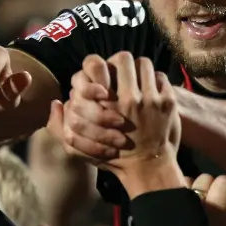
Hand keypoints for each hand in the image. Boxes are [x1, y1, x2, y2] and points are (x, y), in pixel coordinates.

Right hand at [48, 52, 180, 175]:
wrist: (148, 168)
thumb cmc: (115, 158)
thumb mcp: (78, 148)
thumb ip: (59, 127)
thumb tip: (57, 103)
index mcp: (105, 105)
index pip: (95, 64)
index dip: (99, 67)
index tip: (106, 80)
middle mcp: (128, 99)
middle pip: (124, 57)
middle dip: (123, 64)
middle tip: (124, 74)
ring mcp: (151, 99)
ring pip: (144, 63)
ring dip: (141, 70)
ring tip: (138, 81)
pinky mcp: (168, 102)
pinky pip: (161, 77)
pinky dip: (156, 82)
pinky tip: (152, 92)